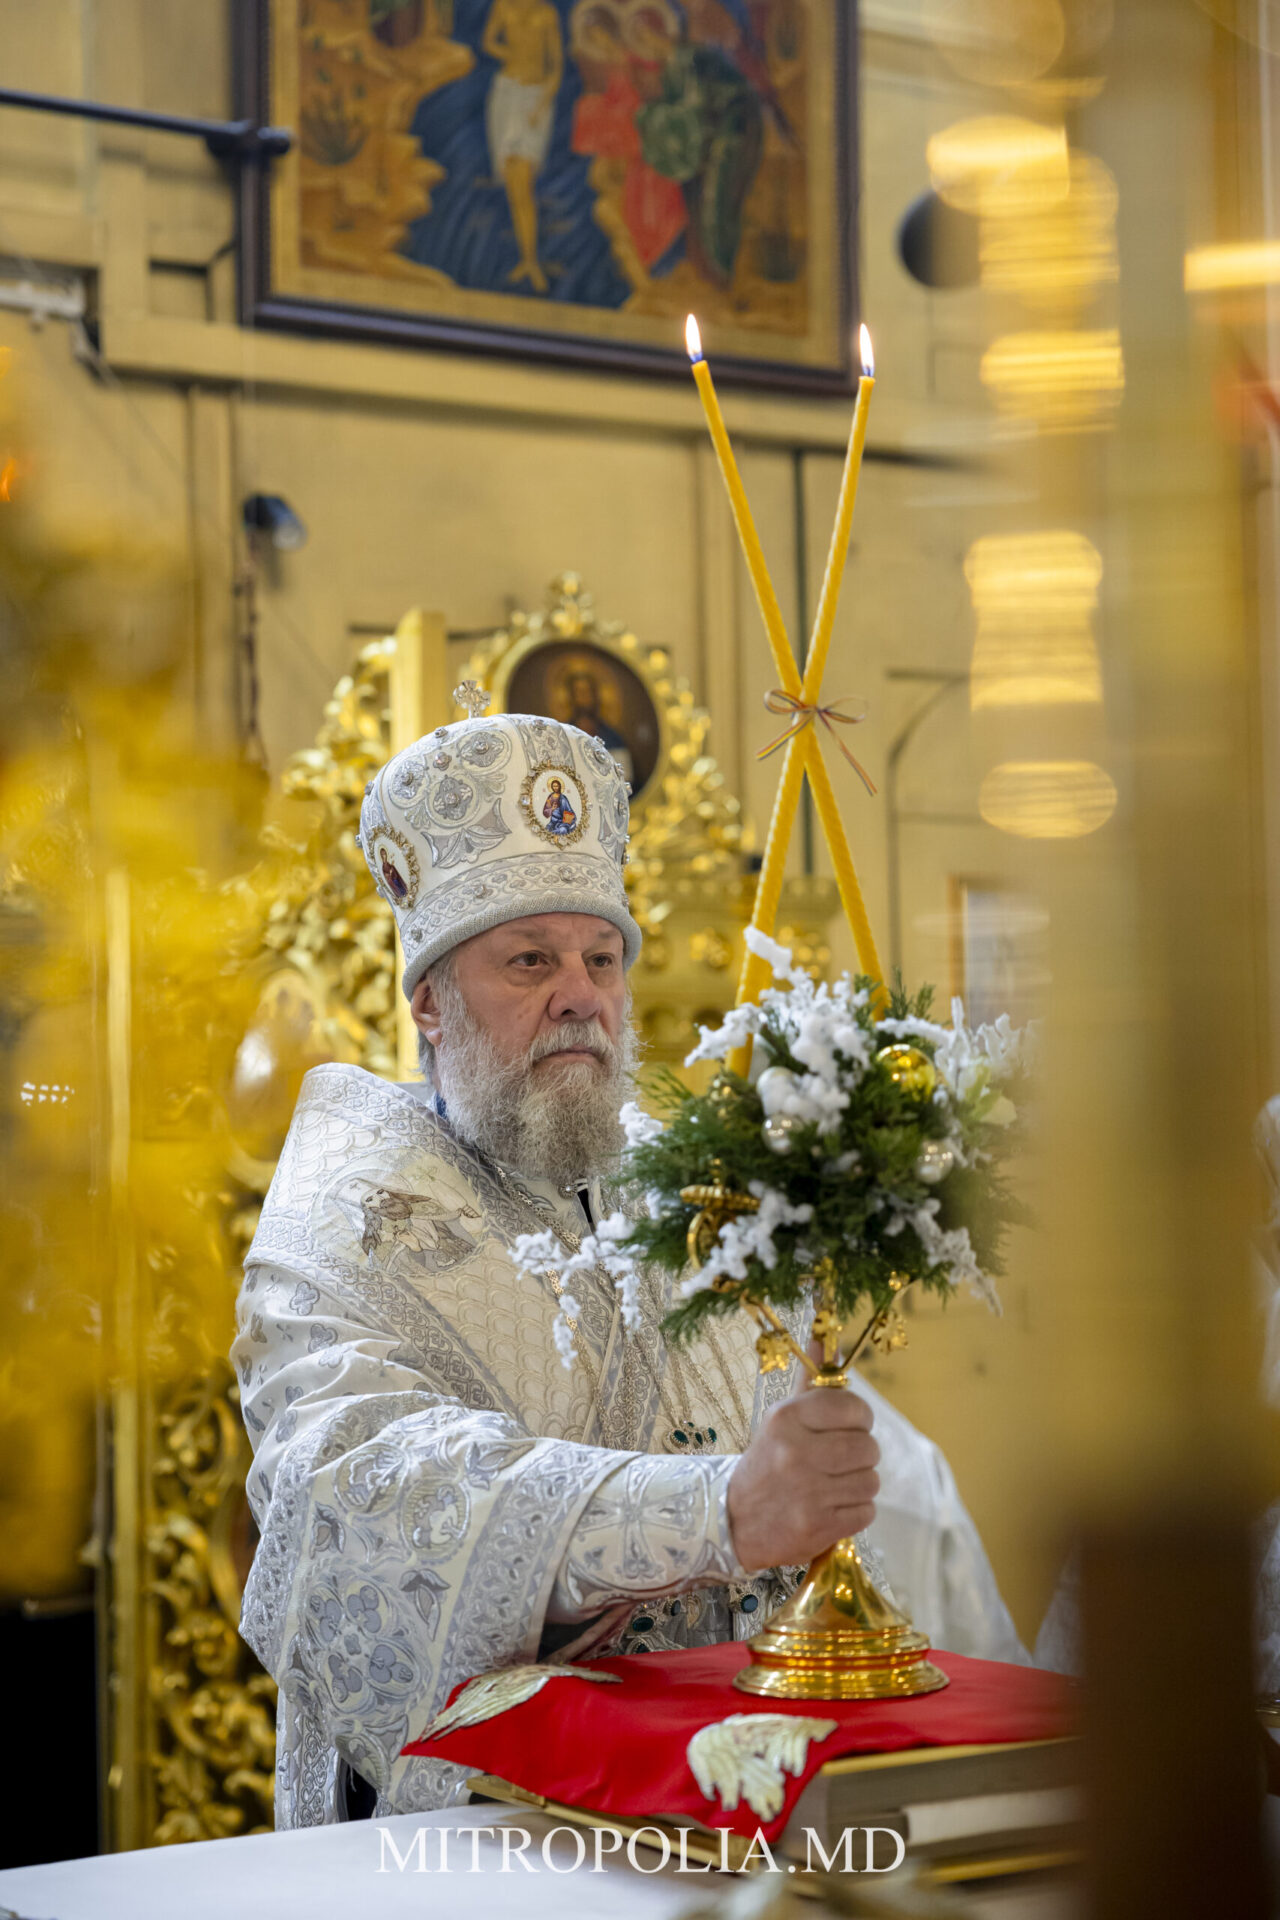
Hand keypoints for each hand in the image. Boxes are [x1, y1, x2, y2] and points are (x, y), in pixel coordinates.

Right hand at [726, 1387, 878, 1572]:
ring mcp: (808, 1492)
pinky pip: (867, 1511)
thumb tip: (825, 1334)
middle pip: (869, 1447)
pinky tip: (831, 1507)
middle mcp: (796, 1452)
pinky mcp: (818, 1526)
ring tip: (832, 1485)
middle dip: (859, 1455)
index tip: (845, 1427)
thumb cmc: (767, 1461)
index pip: (854, 1408)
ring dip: (858, 1484)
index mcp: (787, 1417)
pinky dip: (855, 1511)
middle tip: (837, 1460)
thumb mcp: (782, 1418)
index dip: (858, 1419)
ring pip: (871, 1481)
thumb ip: (810, 1380)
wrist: (733, 1519)